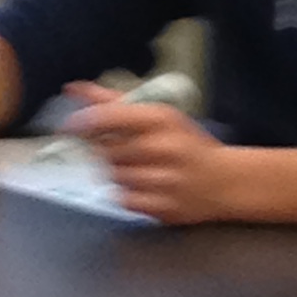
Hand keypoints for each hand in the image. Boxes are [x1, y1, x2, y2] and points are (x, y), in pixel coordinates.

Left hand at [67, 83, 230, 223]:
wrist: (225, 182)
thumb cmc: (187, 145)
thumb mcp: (158, 116)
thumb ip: (114, 103)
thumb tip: (73, 89)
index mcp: (162, 119)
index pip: (109, 117)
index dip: (84, 121)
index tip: (70, 126)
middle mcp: (163, 148)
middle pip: (107, 150)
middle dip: (106, 151)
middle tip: (123, 151)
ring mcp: (164, 180)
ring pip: (114, 176)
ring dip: (117, 173)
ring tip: (139, 169)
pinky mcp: (163, 207)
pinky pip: (125, 200)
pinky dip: (127, 194)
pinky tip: (144, 187)